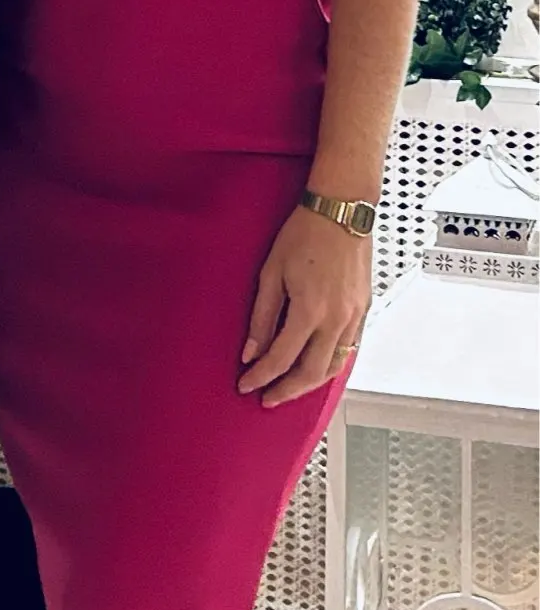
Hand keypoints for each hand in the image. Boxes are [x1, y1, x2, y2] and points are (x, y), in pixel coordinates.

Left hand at [238, 208, 371, 406]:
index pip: (281, 358)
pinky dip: (330, 365)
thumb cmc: (307, 233)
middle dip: (286, 390)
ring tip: (289, 387)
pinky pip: (348, 350)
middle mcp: (336, 319)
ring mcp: (354, 317)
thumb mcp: (271, 273)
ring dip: (310, 383)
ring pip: (333, 366)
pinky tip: (316, 366)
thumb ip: (262, 317)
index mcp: (310, 310)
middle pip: (311, 373)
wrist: (343, 211)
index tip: (246, 384)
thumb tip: (251, 351)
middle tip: (267, 398)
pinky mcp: (363, 311)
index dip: (261, 377)